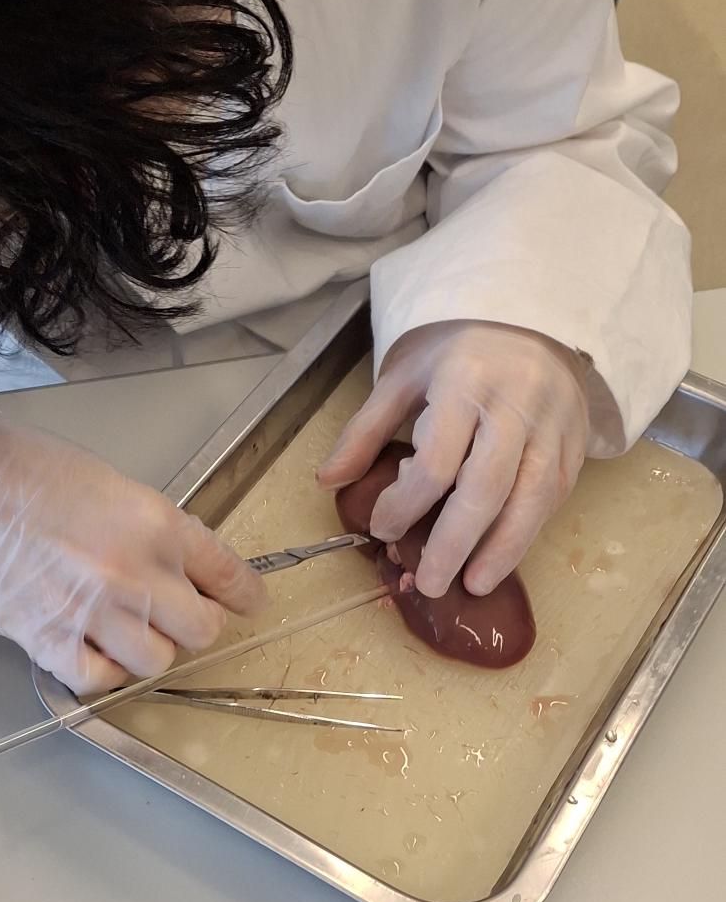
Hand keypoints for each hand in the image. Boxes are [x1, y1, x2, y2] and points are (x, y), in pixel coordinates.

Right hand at [0, 415, 263, 693]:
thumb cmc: (35, 474)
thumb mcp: (118, 487)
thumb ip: (158, 533)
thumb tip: (186, 574)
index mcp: (158, 524)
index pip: (228, 575)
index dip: (244, 595)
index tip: (248, 603)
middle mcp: (134, 573)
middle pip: (201, 630)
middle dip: (193, 624)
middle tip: (173, 615)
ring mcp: (92, 611)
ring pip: (156, 662)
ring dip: (147, 649)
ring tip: (125, 629)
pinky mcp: (49, 639)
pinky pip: (98, 680)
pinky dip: (102, 671)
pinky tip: (92, 648)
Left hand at [317, 321, 588, 597]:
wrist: (531, 317)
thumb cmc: (457, 351)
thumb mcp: (403, 378)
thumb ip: (366, 431)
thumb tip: (327, 481)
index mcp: (465, 383)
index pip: (436, 460)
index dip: (406, 503)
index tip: (382, 529)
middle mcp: (516, 404)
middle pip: (486, 487)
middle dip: (454, 543)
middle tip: (428, 583)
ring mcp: (552, 424)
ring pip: (531, 497)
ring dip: (503, 550)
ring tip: (474, 585)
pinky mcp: (574, 441)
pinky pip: (554, 494)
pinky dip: (529, 530)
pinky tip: (503, 556)